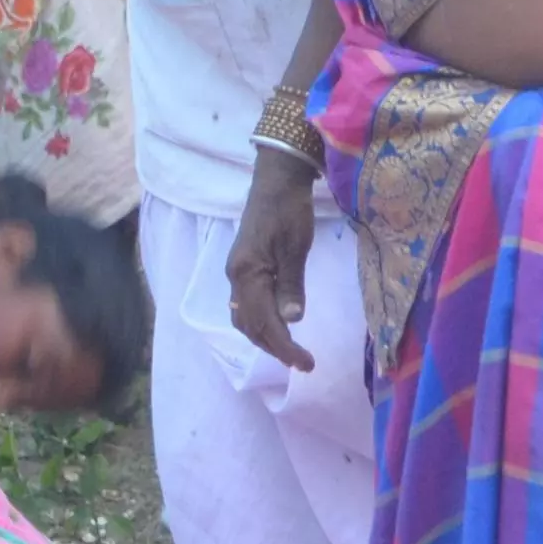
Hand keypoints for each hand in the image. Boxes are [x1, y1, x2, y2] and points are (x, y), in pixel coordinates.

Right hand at [228, 150, 320, 370]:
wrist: (275, 179)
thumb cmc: (289, 210)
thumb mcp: (295, 248)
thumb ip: (291, 285)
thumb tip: (291, 321)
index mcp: (247, 273)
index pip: (264, 322)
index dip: (285, 347)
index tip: (307, 364)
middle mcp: (235, 277)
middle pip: (249, 325)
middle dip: (274, 348)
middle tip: (302, 363)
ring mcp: (236, 272)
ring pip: (244, 318)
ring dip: (264, 338)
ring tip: (289, 351)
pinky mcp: (243, 267)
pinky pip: (245, 305)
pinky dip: (259, 322)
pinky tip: (274, 326)